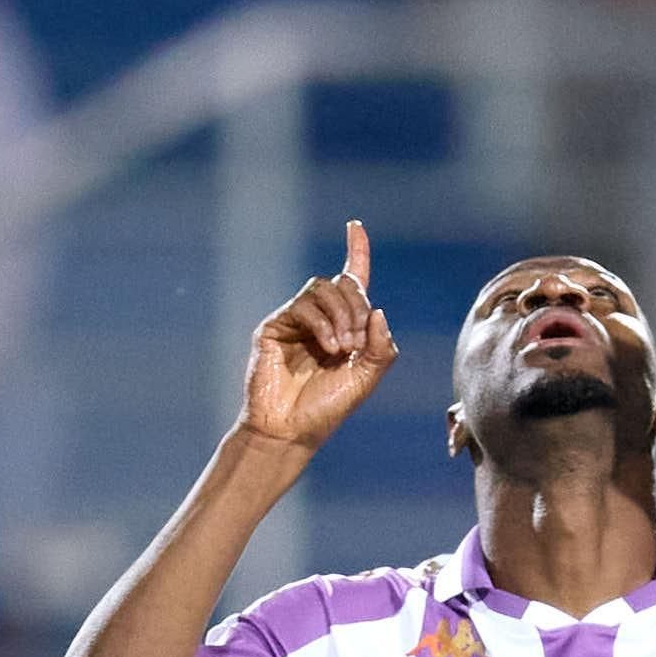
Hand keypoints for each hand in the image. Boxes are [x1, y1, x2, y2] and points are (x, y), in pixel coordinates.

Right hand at [242, 217, 396, 446]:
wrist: (290, 430)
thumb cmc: (326, 408)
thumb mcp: (366, 378)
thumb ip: (380, 348)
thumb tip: (377, 310)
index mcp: (344, 326)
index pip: (350, 280)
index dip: (356, 252)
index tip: (355, 226)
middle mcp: (319, 318)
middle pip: (343, 284)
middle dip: (358, 306)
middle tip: (358, 342)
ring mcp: (295, 320)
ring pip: (323, 289)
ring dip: (343, 314)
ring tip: (343, 348)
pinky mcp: (275, 326)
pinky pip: (303, 305)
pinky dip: (323, 323)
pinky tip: (329, 347)